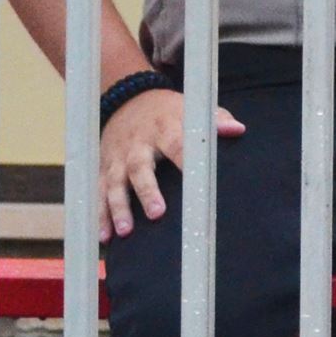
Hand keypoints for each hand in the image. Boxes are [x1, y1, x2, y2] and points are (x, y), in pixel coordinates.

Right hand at [100, 87, 244, 237]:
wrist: (128, 99)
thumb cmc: (168, 112)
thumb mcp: (190, 109)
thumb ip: (215, 120)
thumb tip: (237, 130)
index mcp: (164, 129)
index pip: (176, 145)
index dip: (184, 161)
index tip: (195, 180)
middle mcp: (137, 145)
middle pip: (140, 168)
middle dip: (147, 191)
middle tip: (157, 213)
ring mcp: (118, 158)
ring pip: (115, 183)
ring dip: (118, 208)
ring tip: (125, 231)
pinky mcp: (104, 168)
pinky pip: (99, 192)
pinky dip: (100, 214)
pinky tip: (104, 237)